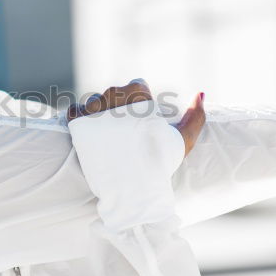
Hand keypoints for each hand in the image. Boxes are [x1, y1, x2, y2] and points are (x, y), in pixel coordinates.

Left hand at [67, 78, 206, 157]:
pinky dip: (80, 119)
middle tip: (124, 134)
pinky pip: (75, 110)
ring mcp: (92, 106)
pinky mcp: (76, 121)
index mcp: (138, 92)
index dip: (139, 104)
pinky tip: (89, 134)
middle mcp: (113, 93)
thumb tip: (200, 94)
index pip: (136, 87)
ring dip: (98, 114)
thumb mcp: (182, 140)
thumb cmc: (157, 164)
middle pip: (114, 94)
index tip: (140, 122)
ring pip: (94, 102)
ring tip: (107, 138)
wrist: (127, 189)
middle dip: (119, 109)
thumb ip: (196, 116)